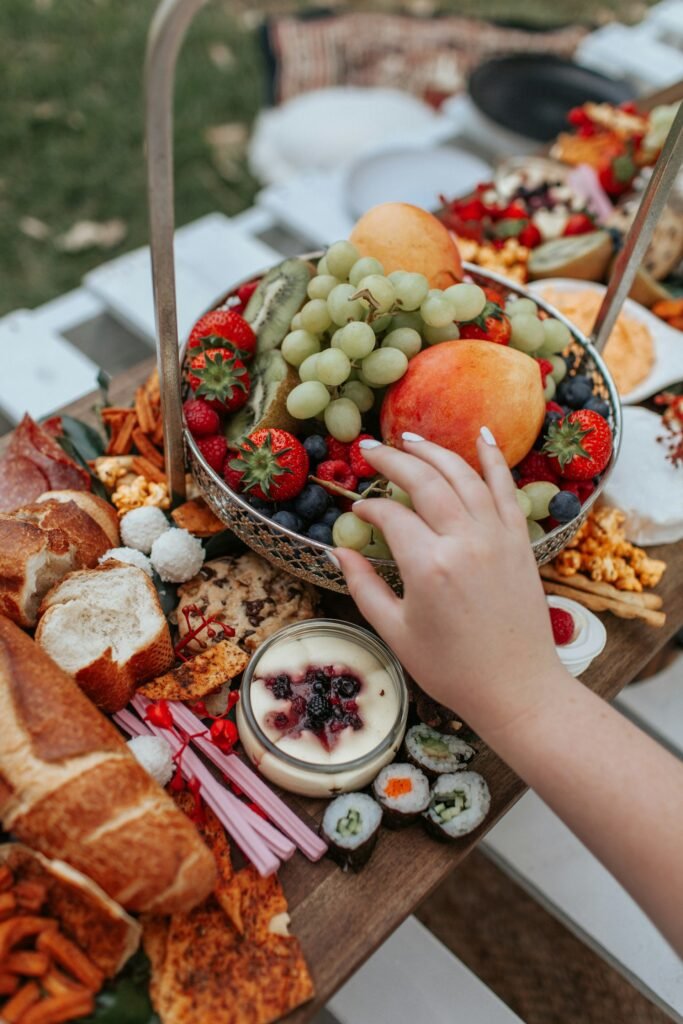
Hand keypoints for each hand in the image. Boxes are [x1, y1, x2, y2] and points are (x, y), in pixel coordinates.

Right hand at [332, 429, 568, 736]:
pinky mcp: (519, 541)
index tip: (356, 513)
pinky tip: (481, 435)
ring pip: (463, 476)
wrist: (516, 688)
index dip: (368, 510)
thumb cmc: (451, 669)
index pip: (390, 517)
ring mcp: (497, 536)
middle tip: (370, 450)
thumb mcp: (395, 632)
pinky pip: (507, 489)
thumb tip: (338, 553)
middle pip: (424, 481)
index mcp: (427, 566)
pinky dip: (494, 460)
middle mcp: (464, 540)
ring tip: (409, 439)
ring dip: (434, 451)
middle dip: (393, 461)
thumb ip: (364, 587)